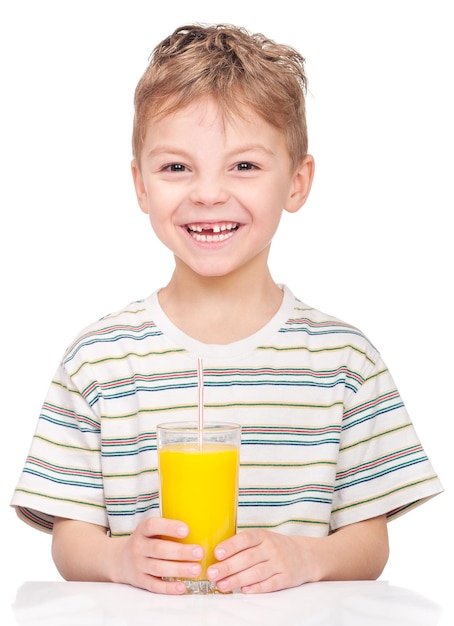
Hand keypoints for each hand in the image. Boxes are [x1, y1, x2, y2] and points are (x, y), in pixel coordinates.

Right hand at [114, 517, 203, 593]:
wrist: (120, 559)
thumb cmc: (146, 541)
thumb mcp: (151, 530)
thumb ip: (169, 528)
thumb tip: (201, 526)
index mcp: (142, 530)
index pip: (152, 526)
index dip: (169, 527)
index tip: (186, 530)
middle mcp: (138, 547)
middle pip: (159, 549)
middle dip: (180, 551)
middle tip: (199, 552)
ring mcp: (138, 565)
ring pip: (158, 568)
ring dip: (178, 569)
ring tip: (197, 569)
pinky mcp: (140, 581)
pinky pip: (154, 585)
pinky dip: (168, 587)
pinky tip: (182, 586)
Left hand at [205, 515, 388, 593]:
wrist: (306, 555)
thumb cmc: (275, 547)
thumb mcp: (262, 539)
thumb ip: (243, 545)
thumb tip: (216, 555)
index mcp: (263, 535)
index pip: (245, 538)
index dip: (231, 546)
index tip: (216, 554)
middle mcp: (272, 548)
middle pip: (247, 558)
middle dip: (228, 567)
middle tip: (212, 574)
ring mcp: (280, 563)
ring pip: (256, 573)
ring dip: (237, 580)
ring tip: (221, 585)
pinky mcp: (286, 578)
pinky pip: (270, 584)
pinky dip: (257, 588)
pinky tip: (244, 591)